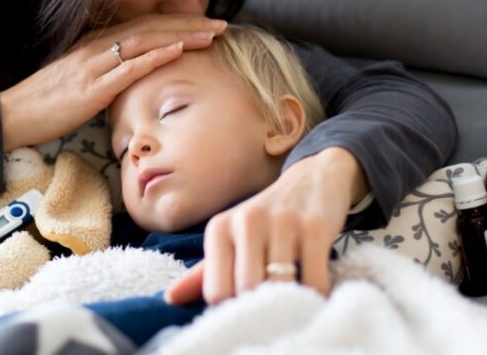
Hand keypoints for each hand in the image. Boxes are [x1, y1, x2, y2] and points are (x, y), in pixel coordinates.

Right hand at [0, 14, 226, 150]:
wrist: (14, 115)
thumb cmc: (46, 103)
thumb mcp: (79, 82)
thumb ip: (104, 74)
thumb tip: (130, 78)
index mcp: (95, 44)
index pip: (143, 26)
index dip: (176, 22)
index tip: (204, 23)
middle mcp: (96, 47)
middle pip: (150, 27)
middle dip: (188, 24)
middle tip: (221, 24)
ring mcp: (94, 65)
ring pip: (145, 42)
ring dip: (181, 35)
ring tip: (210, 34)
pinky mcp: (92, 87)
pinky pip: (128, 68)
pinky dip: (156, 57)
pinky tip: (178, 51)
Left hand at [166, 147, 368, 303]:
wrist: (312, 179)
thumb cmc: (264, 219)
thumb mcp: (231, 238)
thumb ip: (203, 271)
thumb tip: (170, 298)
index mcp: (219, 228)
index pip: (216, 290)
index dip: (232, 307)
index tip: (245, 305)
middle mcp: (246, 221)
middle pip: (247, 290)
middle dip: (261, 305)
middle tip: (271, 305)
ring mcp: (282, 222)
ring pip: (280, 286)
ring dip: (289, 301)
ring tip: (292, 298)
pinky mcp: (315, 227)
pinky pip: (314, 279)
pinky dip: (316, 294)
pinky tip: (314, 289)